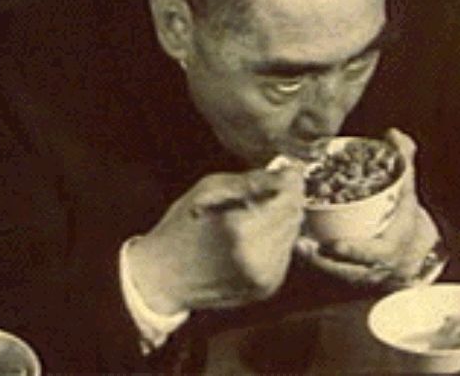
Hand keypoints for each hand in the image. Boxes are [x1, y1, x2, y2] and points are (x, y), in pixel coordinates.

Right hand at [126, 165, 304, 313]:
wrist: (164, 277)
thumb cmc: (182, 227)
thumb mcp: (210, 190)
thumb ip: (252, 181)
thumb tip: (287, 172)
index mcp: (241, 230)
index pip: (288, 197)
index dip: (291, 181)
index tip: (287, 171)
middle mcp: (258, 257)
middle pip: (295, 215)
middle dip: (288, 198)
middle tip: (272, 187)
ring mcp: (265, 276)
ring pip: (293, 234)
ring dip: (283, 219)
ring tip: (258, 211)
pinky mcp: (267, 287)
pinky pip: (285, 253)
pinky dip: (277, 239)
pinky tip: (256, 233)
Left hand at [295, 128, 443, 287]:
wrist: (412, 250)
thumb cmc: (404, 216)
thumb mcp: (407, 189)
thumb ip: (402, 161)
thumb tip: (394, 134)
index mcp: (390, 247)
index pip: (372, 253)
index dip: (354, 250)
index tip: (334, 244)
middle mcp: (373, 268)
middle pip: (345, 269)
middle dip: (322, 259)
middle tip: (300, 243)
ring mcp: (357, 275)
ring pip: (332, 273)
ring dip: (312, 261)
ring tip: (293, 244)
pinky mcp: (344, 277)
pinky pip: (326, 273)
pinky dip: (311, 262)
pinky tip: (294, 247)